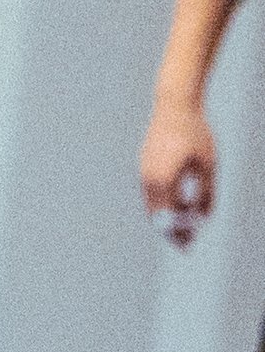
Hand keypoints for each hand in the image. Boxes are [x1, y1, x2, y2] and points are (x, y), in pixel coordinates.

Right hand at [142, 96, 215, 245]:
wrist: (174, 106)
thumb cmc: (194, 134)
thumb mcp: (207, 166)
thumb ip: (206, 194)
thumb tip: (202, 217)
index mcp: (162, 180)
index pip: (168, 218)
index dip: (178, 233)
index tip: (189, 245)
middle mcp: (148, 179)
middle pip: (156, 215)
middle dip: (170, 232)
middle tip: (185, 245)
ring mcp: (143, 171)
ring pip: (152, 205)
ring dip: (167, 219)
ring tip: (183, 228)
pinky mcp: (144, 166)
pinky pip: (151, 193)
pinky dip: (163, 205)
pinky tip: (177, 206)